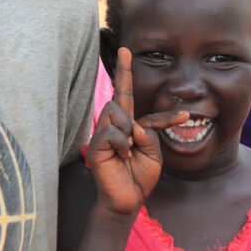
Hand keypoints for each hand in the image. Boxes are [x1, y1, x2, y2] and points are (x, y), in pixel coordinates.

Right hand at [87, 48, 188, 214]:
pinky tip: (122, 156)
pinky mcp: (95, 146)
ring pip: (115, 110)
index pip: (128, 95)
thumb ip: (149, 135)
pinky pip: (112, 132)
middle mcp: (114, 125)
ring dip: (129, 129)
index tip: (125, 50)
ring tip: (129, 150)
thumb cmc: (140, 177)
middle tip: (137, 141)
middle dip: (128, 93)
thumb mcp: (154, 154)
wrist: (128, 200)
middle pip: (120, 98)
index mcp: (129, 124)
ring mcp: (103, 134)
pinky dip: (122, 144)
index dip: (126, 73)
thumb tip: (133, 125)